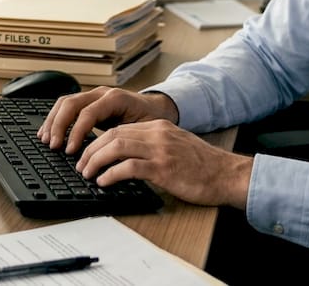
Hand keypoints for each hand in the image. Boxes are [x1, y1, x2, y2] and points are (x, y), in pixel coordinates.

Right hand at [37, 87, 177, 151]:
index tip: (70, 150)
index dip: (76, 132)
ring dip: (53, 121)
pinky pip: (66, 106)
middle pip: (71, 103)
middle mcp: (102, 93)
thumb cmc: (152, 120)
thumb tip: (111, 161)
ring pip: (65, 102)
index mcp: (116, 99)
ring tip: (46, 140)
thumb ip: (127, 141)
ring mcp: (94, 95)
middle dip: (59, 125)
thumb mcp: (144, 131)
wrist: (158, 107)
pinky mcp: (88, 102)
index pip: (88, 113)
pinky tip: (49, 132)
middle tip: (53, 146)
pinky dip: (55, 118)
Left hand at [77, 119, 252, 207]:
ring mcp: (160, 150)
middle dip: (91, 149)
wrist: (227, 174)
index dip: (98, 141)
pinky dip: (112, 174)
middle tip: (80, 165)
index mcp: (159, 127)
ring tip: (87, 173)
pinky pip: (129, 167)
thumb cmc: (203, 166)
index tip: (87, 153)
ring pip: (117, 146)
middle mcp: (157, 134)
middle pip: (113, 134)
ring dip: (96, 160)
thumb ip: (153, 147)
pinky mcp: (163, 168)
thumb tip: (126, 159)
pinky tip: (104, 182)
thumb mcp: (176, 147)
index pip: (119, 128)